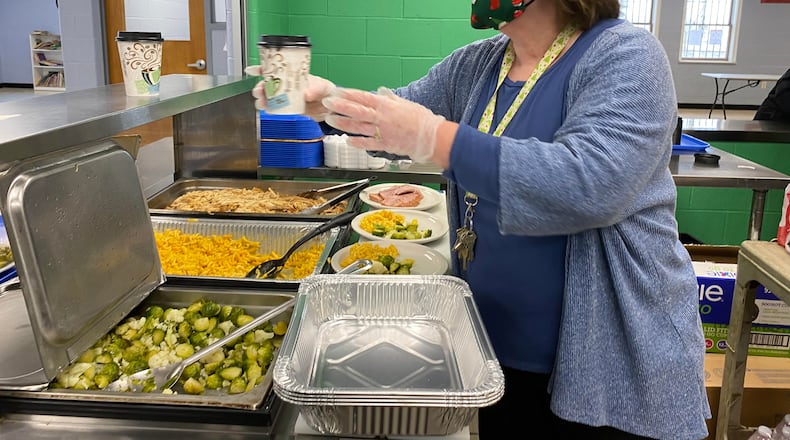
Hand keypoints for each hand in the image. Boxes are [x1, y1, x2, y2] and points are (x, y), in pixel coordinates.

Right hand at [245, 65, 334, 120]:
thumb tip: (306, 94)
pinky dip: (268, 110)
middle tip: (260, 92)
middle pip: (267, 85)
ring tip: (262, 104)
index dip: (262, 69)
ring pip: (268, 98)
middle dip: (259, 87)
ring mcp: (286, 99)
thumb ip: (316, 89)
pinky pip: (274, 110)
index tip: (252, 70)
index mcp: (293, 76)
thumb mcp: (324, 87)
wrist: (330, 109)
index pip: (275, 69)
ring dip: (262, 100)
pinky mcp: (287, 111)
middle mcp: (287, 86)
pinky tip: (267, 111)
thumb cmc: (327, 92)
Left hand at [322, 87, 444, 163]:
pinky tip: (347, 140)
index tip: (337, 91)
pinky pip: (368, 143)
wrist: (432, 138)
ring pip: (358, 127)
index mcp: (387, 106)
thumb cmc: (422, 120)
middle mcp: (382, 118)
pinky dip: (356, 142)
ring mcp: (382, 132)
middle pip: (357, 111)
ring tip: (330, 120)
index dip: (349, 94)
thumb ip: (391, 98)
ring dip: (343, 123)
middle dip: (340, 106)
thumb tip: (381, 91)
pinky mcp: (385, 145)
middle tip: (327, 103)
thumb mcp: (406, 104)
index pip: (364, 97)